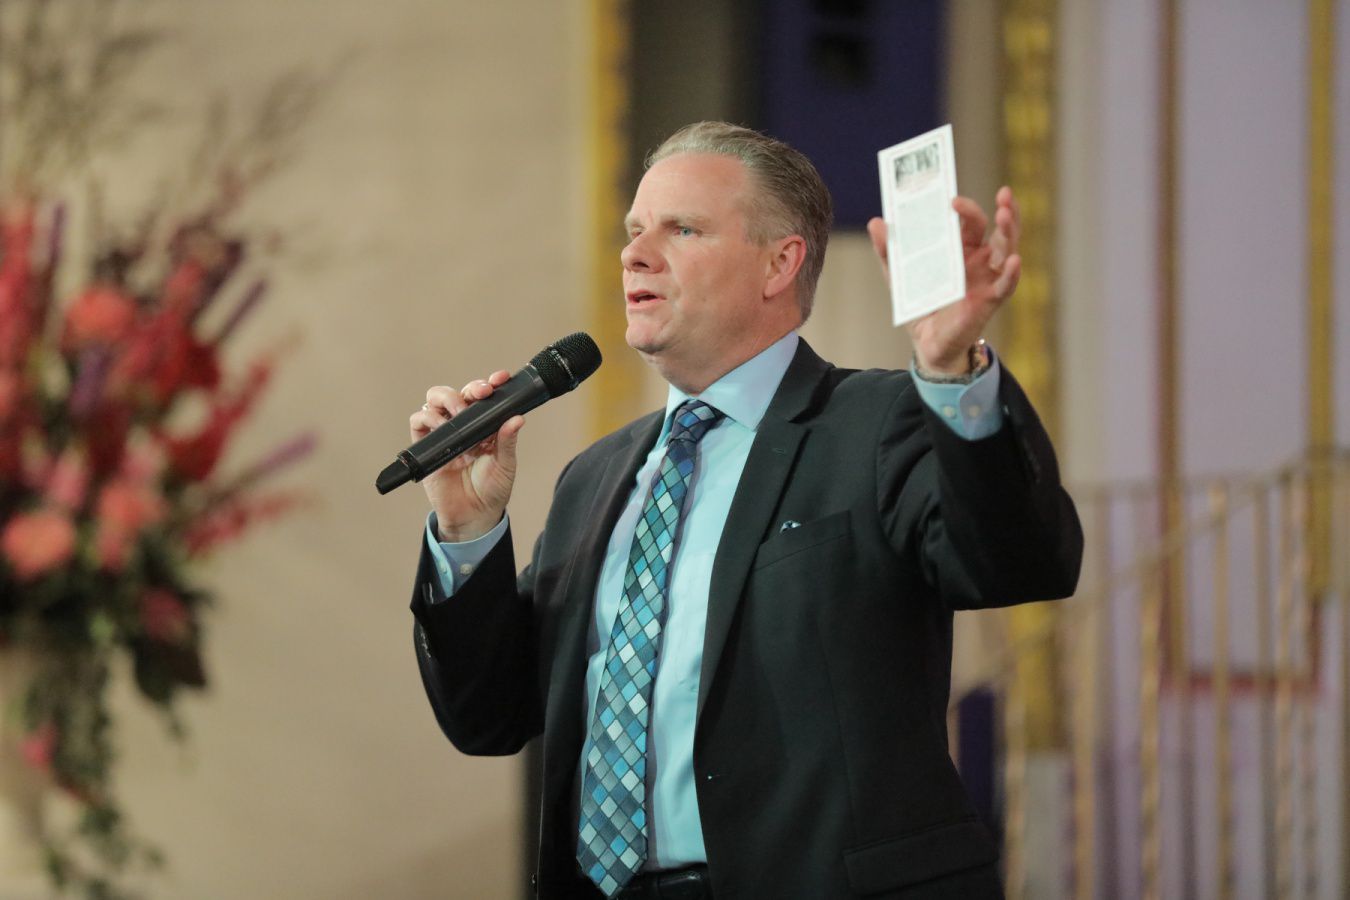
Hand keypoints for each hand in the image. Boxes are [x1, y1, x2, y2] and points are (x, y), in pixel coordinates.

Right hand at [409, 370, 524, 541]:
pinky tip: (440, 424)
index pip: (485, 398)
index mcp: (485, 425)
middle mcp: (464, 425)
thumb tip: (517, 419)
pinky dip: (427, 418)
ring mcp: (444, 434)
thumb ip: (507, 442)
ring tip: (458, 410)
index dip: (491, 384)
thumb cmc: (492, 490)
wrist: (473, 516)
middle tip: (480, 393)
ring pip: (435, 401)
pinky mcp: (426, 445)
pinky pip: (419, 422)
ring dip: (446, 398)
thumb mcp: (505, 465)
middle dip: (470, 388)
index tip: (499, 379)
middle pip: (459, 393)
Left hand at [867, 186, 1021, 374]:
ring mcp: (989, 278)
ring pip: (1008, 249)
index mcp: (961, 247)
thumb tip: (875, 223)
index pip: (971, 220)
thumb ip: (888, 250)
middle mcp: (981, 259)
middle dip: (1004, 209)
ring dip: (1011, 230)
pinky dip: (1012, 273)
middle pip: (999, 229)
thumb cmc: (920, 304)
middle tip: (1003, 194)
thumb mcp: (899, 275)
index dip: (967, 207)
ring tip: (1006, 213)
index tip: (952, 197)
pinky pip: (1007, 285)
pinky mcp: (990, 300)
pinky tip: (1014, 260)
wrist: (927, 342)